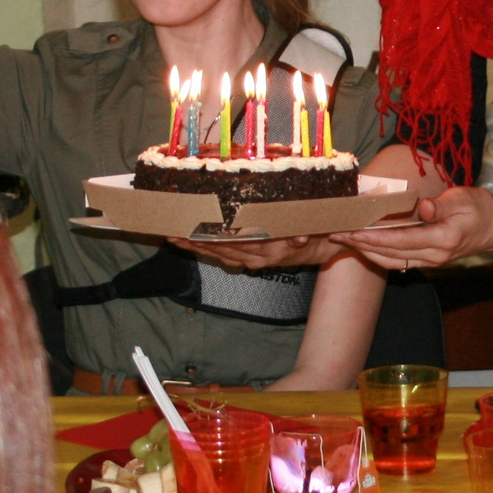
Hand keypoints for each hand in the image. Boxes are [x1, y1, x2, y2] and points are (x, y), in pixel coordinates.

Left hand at [168, 234, 341, 271]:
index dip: (212, 238)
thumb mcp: (312, 232)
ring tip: (173, 238)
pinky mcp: (249, 260)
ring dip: (195, 247)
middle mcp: (256, 257)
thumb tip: (299, 237)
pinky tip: (191, 243)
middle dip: (194, 243)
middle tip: (171, 233)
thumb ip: (303, 234)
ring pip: (218, 254)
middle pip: (220, 250)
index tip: (192, 232)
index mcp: (268, 250)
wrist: (320, 250)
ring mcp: (251, 260)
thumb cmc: (314, 234)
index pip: (233, 244)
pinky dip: (206, 250)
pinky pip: (224, 256)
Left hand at [336, 185, 492, 269]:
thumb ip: (440, 205)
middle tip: (336, 234)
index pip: (400, 241)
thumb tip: (421, 208)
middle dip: (361, 245)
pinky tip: (366, 246)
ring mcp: (432, 261)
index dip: (374, 237)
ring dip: (367, 252)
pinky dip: (380, 254)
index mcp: (442, 240)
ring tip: (345, 240)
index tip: (352, 231)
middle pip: (391, 254)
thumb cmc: (481, 208)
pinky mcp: (430, 260)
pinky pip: (400, 261)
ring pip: (393, 262)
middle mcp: (435, 256)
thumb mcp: (463, 198)